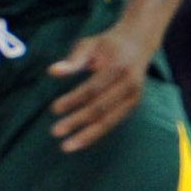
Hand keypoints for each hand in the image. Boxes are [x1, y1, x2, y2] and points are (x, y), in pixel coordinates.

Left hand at [49, 25, 150, 152]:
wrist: (138, 43)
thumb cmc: (107, 45)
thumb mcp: (89, 45)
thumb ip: (73, 60)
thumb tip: (53, 71)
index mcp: (118, 67)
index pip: (92, 89)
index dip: (73, 100)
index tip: (54, 109)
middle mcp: (129, 84)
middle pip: (100, 108)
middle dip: (77, 121)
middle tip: (55, 131)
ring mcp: (134, 97)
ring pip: (109, 121)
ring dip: (87, 135)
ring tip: (67, 146)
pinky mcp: (134, 105)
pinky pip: (113, 122)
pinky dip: (97, 133)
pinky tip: (81, 141)